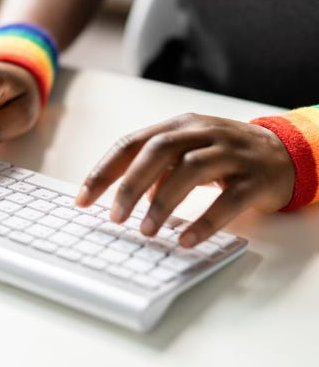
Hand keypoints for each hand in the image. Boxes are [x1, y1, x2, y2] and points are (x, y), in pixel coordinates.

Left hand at [76, 113, 294, 246]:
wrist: (284, 152)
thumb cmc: (224, 153)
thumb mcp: (188, 150)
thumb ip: (158, 167)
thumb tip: (132, 194)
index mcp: (178, 126)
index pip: (131, 143)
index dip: (104, 171)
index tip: (83, 199)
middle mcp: (201, 133)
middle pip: (157, 150)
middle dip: (130, 184)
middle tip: (114, 216)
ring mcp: (229, 153)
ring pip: (189, 170)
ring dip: (162, 202)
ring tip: (145, 231)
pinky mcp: (253, 179)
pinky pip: (228, 200)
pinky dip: (205, 221)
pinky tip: (186, 240)